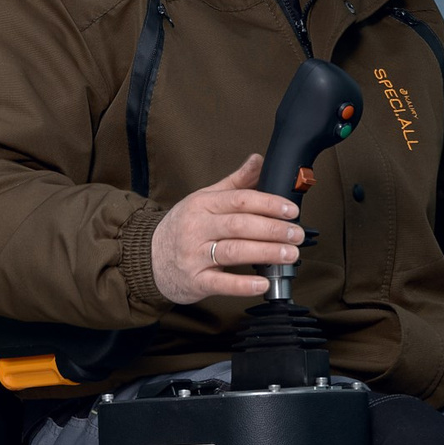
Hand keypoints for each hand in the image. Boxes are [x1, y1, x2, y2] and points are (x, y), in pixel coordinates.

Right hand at [149, 153, 302, 304]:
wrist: (146, 257)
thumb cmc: (182, 227)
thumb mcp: (204, 199)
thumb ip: (235, 182)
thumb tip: (259, 160)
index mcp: (203, 204)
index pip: (239, 200)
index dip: (268, 203)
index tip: (291, 210)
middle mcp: (197, 228)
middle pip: (240, 225)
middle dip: (273, 229)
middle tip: (297, 234)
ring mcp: (194, 255)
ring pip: (234, 251)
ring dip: (265, 253)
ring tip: (289, 254)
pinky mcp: (194, 281)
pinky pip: (221, 283)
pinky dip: (243, 284)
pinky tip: (263, 282)